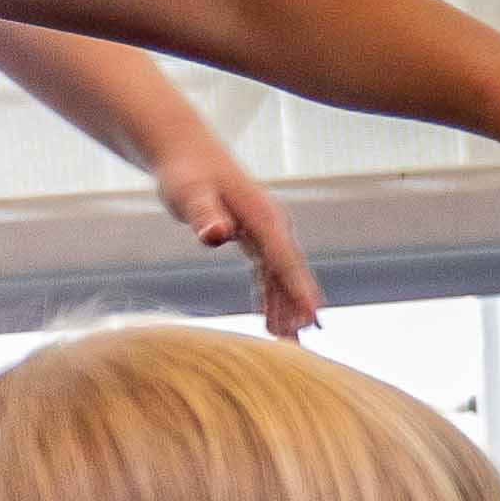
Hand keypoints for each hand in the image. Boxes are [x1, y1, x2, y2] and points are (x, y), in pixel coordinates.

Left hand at [151, 140, 325, 335]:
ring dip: (286, 308)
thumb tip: (217, 235)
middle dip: (297, 308)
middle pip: (289, 273)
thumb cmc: (185, 174)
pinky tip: (272, 324)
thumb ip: (204, 214)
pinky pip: (268, 274)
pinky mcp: (255, 238)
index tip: (314, 318)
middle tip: (300, 345)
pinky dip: (271, 298)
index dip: (299, 290)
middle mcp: (272, 225)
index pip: (285, 260)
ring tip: (288, 345)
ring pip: (281, 277)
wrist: (185, 155)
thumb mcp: (189, 193)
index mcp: (263, 217)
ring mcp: (266, 232)